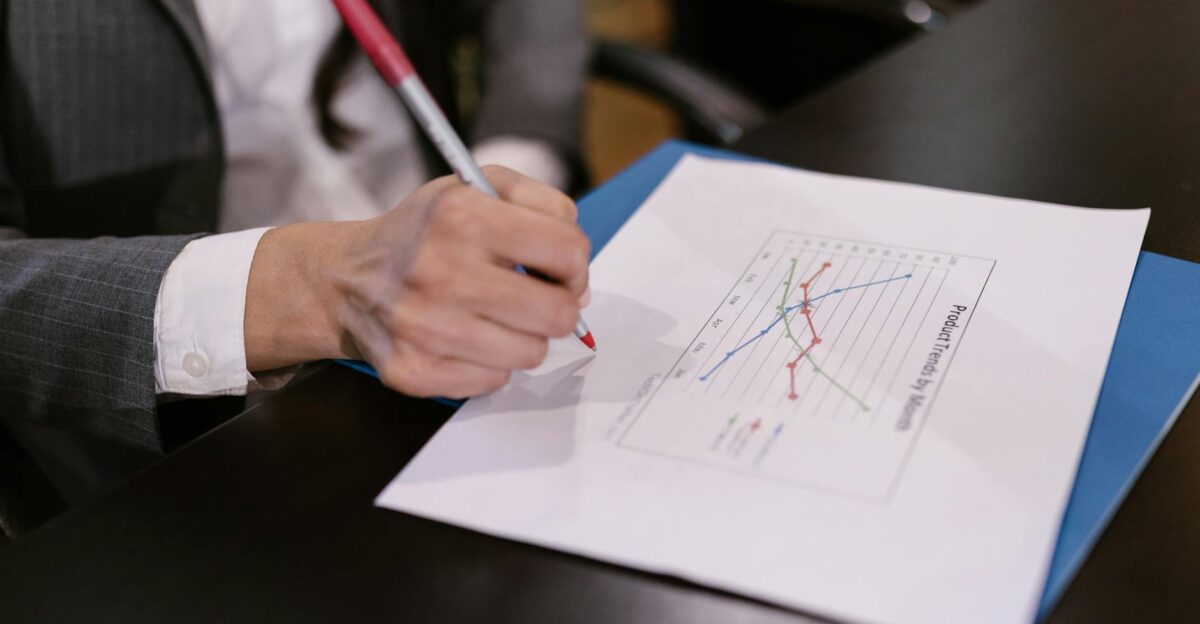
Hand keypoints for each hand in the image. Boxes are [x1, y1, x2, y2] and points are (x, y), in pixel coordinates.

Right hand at [244, 166, 589, 397]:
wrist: (344, 279)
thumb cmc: (424, 233)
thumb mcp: (476, 186)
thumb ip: (542, 205)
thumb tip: (577, 275)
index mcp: (461, 216)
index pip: (567, 251)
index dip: (575, 265)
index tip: (560, 271)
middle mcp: (442, 271)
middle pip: (558, 313)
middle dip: (557, 307)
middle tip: (536, 299)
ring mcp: (426, 327)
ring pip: (531, 353)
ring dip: (523, 336)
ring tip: (493, 316)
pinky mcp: (416, 370)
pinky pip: (495, 379)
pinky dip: (490, 362)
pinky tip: (465, 338)